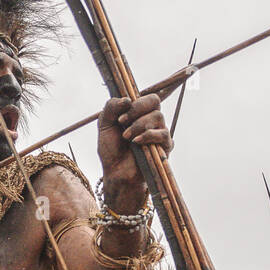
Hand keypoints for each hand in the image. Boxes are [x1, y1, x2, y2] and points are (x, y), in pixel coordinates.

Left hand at [97, 94, 170, 212]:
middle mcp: (151, 120)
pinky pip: (163, 134)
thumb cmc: (111, 150)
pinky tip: (136, 142)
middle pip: (155, 101)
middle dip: (137, 110)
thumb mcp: (104, 124)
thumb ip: (111, 107)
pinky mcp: (165, 147)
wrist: (116, 173)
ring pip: (158, 116)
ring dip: (139, 125)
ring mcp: (159, 133)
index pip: (144, 96)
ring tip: (127, 137)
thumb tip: (127, 99)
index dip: (134, 102)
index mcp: (139, 113)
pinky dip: (148, 136)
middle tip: (123, 122)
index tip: (119, 117)